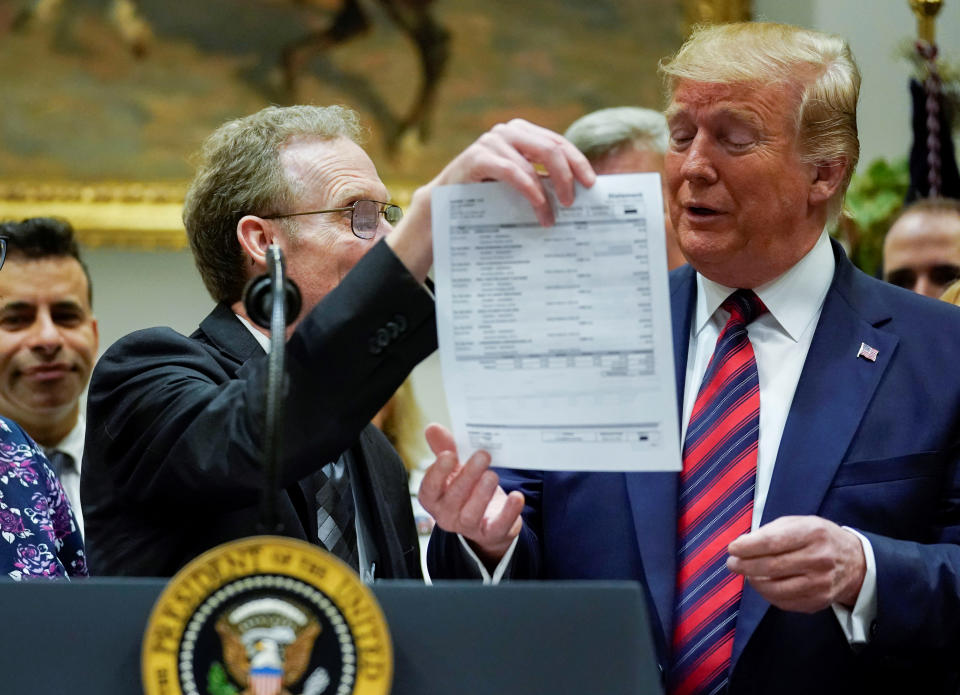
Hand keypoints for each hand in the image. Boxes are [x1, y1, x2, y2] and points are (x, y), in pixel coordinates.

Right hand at [388, 119, 595, 278]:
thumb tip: (580, 194)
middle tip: (573, 203)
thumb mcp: (519, 185)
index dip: (578, 162)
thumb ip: (542, 180)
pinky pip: (512, 171)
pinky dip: (529, 189)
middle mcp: (508, 131)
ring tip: (553, 217)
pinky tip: (539, 205)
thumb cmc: (487, 198)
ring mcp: (491, 142)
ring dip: (547, 192)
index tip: (591, 185)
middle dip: (567, 176)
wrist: (444, 208)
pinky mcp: (477, 157)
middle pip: (551, 148)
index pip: (559, 143)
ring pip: (533, 161)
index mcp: (523, 133)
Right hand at [417, 423, 524, 566]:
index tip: (449, 455)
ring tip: (493, 475)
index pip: (429, 488)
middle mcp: (447, 515)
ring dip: (483, 494)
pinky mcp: (492, 534)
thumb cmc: (466, 488)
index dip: (438, 472)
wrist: (486, 518)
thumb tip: (432, 427)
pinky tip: (517, 497)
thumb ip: (444, 448)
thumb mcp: (455, 468)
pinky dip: (508, 512)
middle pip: (453, 498)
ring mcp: (469, 527)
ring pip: (472, 515)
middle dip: (467, 476)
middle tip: (482, 455)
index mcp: (434, 498)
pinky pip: (499, 526)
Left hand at [726, 515, 865, 612]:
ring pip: (775, 588)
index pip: (773, 542)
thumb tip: (742, 544)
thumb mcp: (800, 523)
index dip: (748, 547)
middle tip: (732, 563)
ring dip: (753, 582)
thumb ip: (771, 531)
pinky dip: (767, 594)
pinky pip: (784, 602)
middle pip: (771, 567)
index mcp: (813, 534)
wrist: (855, 562)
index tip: (732, 548)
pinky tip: (762, 584)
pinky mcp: (818, 601)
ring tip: (746, 574)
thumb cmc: (819, 538)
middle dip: (745, 565)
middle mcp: (819, 559)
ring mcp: (820, 583)